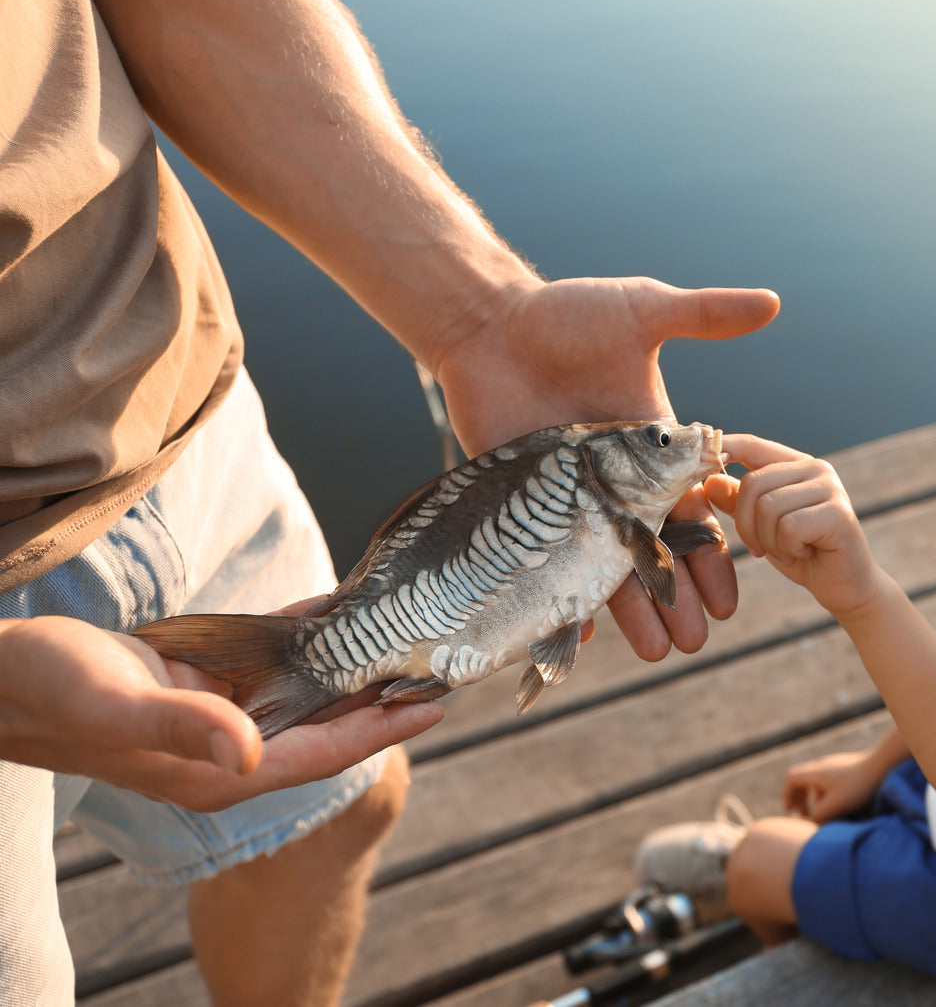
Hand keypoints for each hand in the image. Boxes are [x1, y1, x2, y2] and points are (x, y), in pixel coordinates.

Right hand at [0, 617, 439, 812]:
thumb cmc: (48, 692)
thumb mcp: (116, 706)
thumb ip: (182, 729)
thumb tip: (251, 753)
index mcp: (220, 769)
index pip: (325, 753)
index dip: (383, 730)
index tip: (438, 703)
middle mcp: (230, 748)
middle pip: (328, 725)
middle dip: (383, 698)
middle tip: (443, 660)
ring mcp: (219, 715)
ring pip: (307, 691)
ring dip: (355, 667)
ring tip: (411, 634)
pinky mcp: (205, 682)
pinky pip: (273, 658)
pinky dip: (310, 636)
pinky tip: (346, 609)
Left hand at [432, 276, 778, 660]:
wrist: (487, 325)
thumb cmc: (565, 315)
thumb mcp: (642, 311)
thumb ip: (705, 314)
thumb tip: (774, 302)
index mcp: (653, 450)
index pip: (692, 513)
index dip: (712, 557)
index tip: (729, 597)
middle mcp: (616, 483)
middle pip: (655, 554)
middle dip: (677, 599)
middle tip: (694, 642)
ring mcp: (570, 501)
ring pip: (607, 569)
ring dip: (631, 612)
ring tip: (653, 652)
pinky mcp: (526, 510)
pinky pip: (546, 567)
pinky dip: (562, 600)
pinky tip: (579, 635)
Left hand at [705, 434, 884, 618]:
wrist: (845, 587)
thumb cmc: (803, 554)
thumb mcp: (762, 527)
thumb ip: (739, 502)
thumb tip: (710, 479)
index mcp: (796, 465)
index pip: (752, 445)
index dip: (723, 448)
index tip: (700, 458)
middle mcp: (816, 469)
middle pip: (753, 483)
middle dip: (747, 524)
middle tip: (762, 548)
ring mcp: (830, 488)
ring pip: (768, 507)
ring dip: (769, 541)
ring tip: (789, 551)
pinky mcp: (838, 513)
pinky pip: (788, 527)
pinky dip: (787, 549)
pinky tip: (804, 554)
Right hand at [782, 750, 885, 822]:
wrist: (883, 766)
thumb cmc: (858, 786)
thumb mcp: (835, 805)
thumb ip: (817, 817)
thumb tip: (803, 826)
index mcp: (816, 772)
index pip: (791, 779)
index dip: (787, 795)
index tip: (790, 811)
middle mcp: (823, 765)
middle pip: (801, 779)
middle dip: (799, 798)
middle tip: (803, 814)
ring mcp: (836, 766)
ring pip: (816, 781)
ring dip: (813, 797)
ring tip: (821, 812)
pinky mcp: (848, 769)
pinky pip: (830, 780)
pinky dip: (827, 793)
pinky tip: (839, 804)